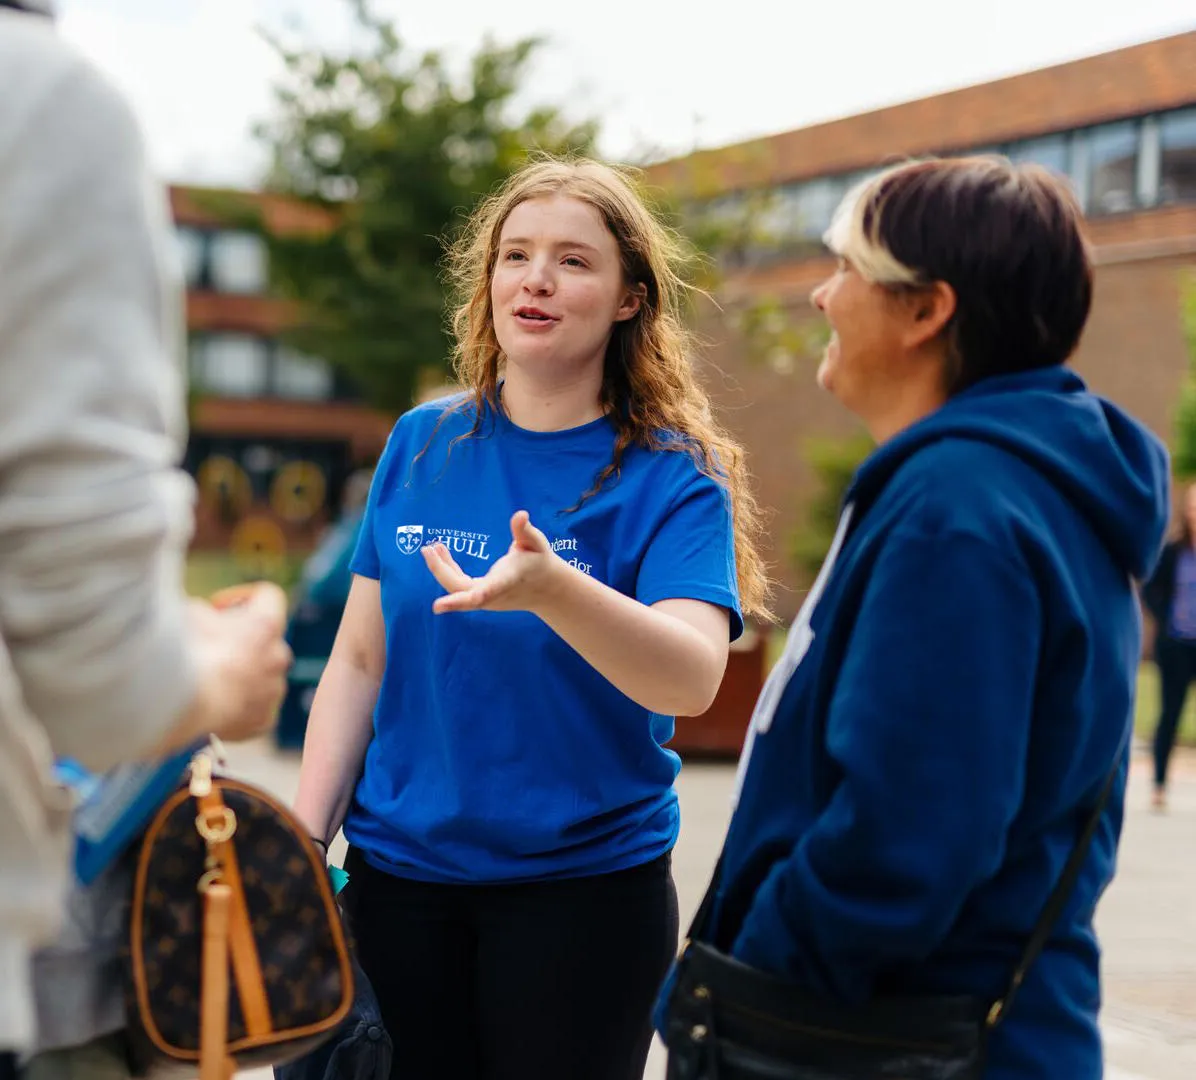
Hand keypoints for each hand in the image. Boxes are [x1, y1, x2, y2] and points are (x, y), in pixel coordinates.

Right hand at [187, 581, 292, 741]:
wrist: (185, 702)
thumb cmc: (187, 650)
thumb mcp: (189, 612)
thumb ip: (205, 611)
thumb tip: (203, 618)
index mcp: (267, 624)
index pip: (269, 596)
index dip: (242, 597)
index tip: (217, 607)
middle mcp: (279, 656)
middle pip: (266, 640)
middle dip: (241, 641)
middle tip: (209, 647)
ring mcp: (273, 691)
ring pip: (262, 677)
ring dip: (241, 675)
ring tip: (206, 681)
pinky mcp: (263, 720)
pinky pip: (254, 710)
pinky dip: (237, 708)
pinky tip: (212, 706)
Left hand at [422, 511, 558, 613]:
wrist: (547, 588)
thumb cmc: (540, 562)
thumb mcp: (537, 543)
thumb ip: (525, 530)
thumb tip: (520, 515)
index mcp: (505, 582)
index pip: (482, 594)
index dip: (459, 601)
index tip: (437, 606)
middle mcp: (493, 595)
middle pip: (460, 592)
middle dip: (440, 572)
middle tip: (427, 549)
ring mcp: (486, 598)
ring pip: (456, 589)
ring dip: (441, 570)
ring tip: (431, 548)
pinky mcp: (481, 596)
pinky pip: (459, 586)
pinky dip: (448, 570)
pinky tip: (442, 553)